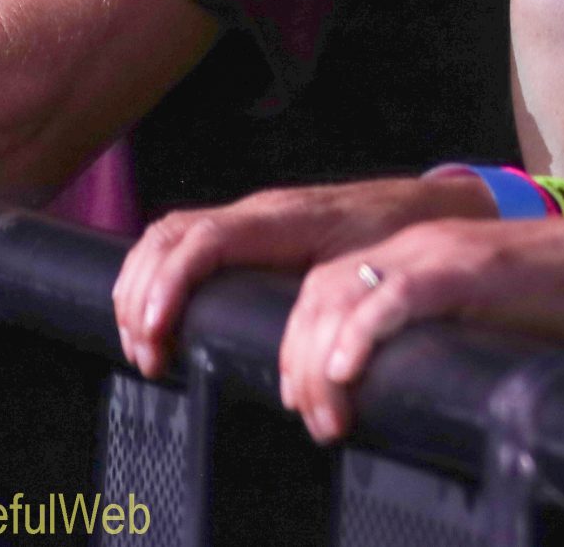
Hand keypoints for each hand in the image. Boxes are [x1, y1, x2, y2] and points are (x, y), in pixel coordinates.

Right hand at [112, 177, 489, 378]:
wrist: (424, 207)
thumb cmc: (398, 237)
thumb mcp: (367, 268)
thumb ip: (332, 300)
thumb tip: (306, 353)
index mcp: (282, 218)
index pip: (204, 239)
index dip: (168, 283)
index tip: (155, 332)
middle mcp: (256, 211)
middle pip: (168, 235)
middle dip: (141, 294)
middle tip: (147, 355)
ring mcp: (248, 217)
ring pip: (167, 235)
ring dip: (140, 288)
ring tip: (144, 346)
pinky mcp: (248, 231)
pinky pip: (184, 241)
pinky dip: (155, 277)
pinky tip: (154, 318)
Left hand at [282, 216, 563, 441]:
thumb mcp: (487, 316)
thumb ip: (444, 333)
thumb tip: (408, 388)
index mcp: (421, 253)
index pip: (327, 287)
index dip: (301, 346)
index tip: (309, 403)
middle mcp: (420, 243)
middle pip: (318, 292)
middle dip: (298, 361)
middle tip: (316, 419)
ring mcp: (444, 251)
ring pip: (343, 295)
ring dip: (319, 361)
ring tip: (330, 415)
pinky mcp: (472, 268)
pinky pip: (396, 296)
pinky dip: (361, 334)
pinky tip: (350, 371)